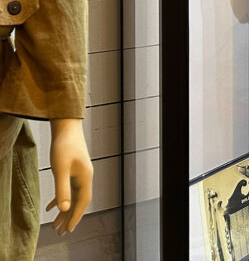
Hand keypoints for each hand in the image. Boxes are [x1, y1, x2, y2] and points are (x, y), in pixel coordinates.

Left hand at [47, 118, 92, 234]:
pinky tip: (51, 207)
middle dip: (69, 217)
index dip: (75, 217)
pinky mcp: (73, 170)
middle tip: (60, 232)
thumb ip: (62, 189)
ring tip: (55, 224)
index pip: (82, 202)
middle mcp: (85, 177)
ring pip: (73, 197)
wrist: (67, 127)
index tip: (68, 230)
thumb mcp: (60, 169)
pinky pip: (68, 189)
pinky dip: (61, 199)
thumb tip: (64, 209)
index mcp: (85, 178)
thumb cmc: (63, 146)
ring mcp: (80, 174)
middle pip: (78, 202)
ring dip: (65, 210)